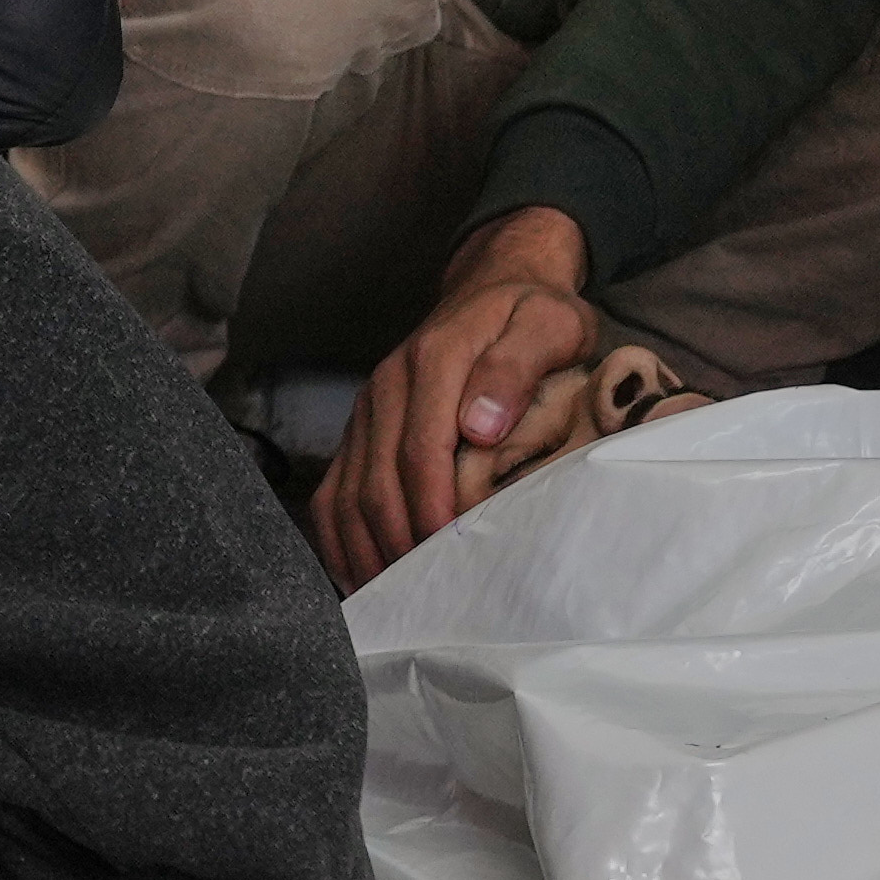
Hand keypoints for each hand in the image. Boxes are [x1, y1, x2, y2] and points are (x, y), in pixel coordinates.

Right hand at [324, 211, 603, 582]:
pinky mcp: (361, 427)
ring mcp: (368, 408)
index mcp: (433, 360)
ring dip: (366, 548)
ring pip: (347, 491)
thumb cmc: (531, 313)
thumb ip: (515, 367)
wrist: (497, 282)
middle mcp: (388, 385)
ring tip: (394, 597)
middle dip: (398, 542)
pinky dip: (338, 536)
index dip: (432, 508)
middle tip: (427, 593)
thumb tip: (479, 425)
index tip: (450, 552)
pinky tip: (360, 574)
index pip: (420, 449)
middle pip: (377, 480)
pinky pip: (333, 488)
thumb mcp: (547, 324)